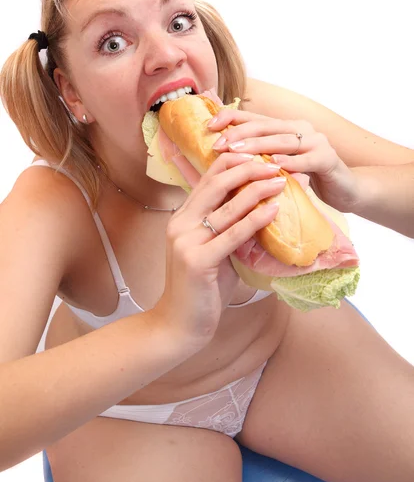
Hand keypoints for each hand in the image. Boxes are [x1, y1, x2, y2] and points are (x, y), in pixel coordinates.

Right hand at [153, 152, 285, 350]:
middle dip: (248, 168)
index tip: (261, 157)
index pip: (208, 177)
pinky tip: (273, 210)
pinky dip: (255, 219)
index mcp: (183, 216)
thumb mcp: (217, 252)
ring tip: (280, 181)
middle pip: (216, 182)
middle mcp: (181, 222)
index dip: (235, 162)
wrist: (180, 324)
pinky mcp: (197, 261)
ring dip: (257, 189)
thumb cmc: (202, 288)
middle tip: (275, 164)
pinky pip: (231, 235)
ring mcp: (186, 240)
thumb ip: (233, 230)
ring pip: (226, 205)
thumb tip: (268, 209)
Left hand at [207, 108, 359, 212]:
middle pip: (265, 127)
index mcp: (285, 128)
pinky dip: (292, 162)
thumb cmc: (308, 179)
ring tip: (238, 151)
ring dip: (259, 146)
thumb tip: (224, 160)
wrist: (346, 190)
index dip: (231, 118)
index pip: (254, 119)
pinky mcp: (328, 158)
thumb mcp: (279, 167)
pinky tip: (276, 165)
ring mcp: (316, 141)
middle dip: (239, 134)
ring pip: (283, 141)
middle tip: (219, 143)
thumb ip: (259, 159)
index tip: (209, 125)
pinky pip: (308, 159)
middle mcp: (299, 129)